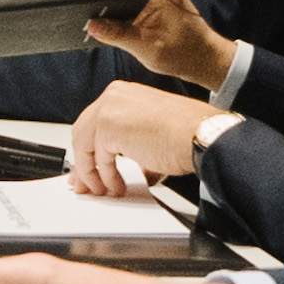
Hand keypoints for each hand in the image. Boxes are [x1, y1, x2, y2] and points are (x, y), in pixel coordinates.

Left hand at [69, 83, 212, 194]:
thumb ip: (130, 144)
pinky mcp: (107, 128)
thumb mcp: (150, 132)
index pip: (94, 122)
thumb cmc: (188, 131)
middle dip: (83, 162)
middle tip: (84, 182)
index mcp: (123, 94)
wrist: (200, 134)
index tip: (87, 165)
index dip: (90, 148)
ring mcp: (108, 110)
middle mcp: (113, 97)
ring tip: (101, 190)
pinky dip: (104, 176)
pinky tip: (115, 186)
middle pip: (83, 132)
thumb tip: (121, 168)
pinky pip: (96, 159)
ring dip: (91, 173)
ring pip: (84, 146)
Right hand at [81, 0, 235, 93]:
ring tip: (86, 21)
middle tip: (75, 16)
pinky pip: (131, 0)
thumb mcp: (145, 47)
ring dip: (108, 8)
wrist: (206, 58)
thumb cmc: (182, 54)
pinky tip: (107, 24)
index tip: (73, 4)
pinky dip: (119, 11)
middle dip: (98, 3)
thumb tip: (90, 26)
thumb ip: (117, 34)